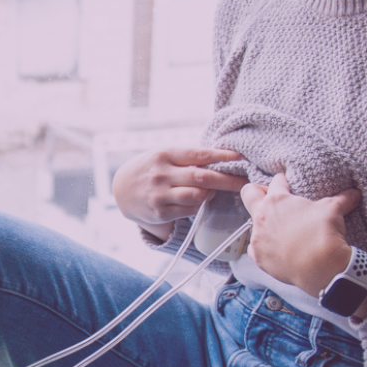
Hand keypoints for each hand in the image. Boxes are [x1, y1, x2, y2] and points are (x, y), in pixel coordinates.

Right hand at [113, 148, 250, 233]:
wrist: (120, 190)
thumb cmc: (149, 169)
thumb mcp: (163, 156)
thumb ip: (187, 157)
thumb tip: (222, 158)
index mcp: (165, 154)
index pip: (199, 154)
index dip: (222, 156)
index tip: (241, 157)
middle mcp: (161, 174)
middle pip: (203, 177)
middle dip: (228, 180)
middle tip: (246, 182)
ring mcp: (160, 195)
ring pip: (198, 196)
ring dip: (212, 194)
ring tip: (216, 191)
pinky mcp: (160, 212)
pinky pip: (189, 210)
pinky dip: (199, 205)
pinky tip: (200, 200)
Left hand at [239, 175, 360, 296]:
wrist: (321, 267)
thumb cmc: (324, 233)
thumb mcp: (333, 210)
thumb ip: (341, 199)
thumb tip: (354, 193)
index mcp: (276, 201)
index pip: (276, 181)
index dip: (284, 181)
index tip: (288, 183)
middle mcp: (261, 217)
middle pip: (248, 193)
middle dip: (258, 192)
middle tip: (271, 198)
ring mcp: (257, 238)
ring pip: (252, 224)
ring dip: (265, 224)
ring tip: (282, 229)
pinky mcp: (258, 258)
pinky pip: (255, 248)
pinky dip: (265, 247)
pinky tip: (278, 249)